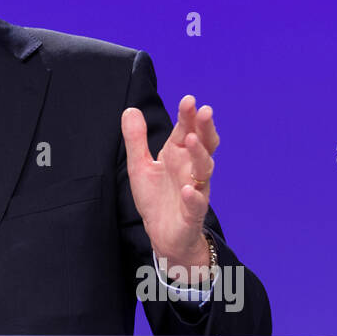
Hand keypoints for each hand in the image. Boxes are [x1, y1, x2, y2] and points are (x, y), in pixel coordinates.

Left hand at [121, 95, 218, 268]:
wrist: (163, 235)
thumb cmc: (156, 198)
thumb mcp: (140, 166)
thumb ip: (136, 139)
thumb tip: (131, 109)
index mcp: (178, 156)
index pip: (186, 130)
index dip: (188, 116)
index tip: (189, 99)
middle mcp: (190, 169)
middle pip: (204, 145)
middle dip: (204, 128)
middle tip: (205, 111)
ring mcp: (195, 190)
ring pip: (204, 170)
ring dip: (200, 155)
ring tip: (191, 140)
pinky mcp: (192, 213)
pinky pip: (196, 204)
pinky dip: (194, 196)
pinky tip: (188, 189)